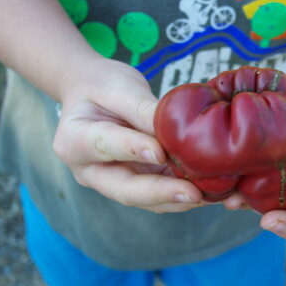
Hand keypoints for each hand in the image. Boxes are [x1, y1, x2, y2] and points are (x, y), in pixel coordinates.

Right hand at [53, 57, 204, 212]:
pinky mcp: (136, 183)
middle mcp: (91, 171)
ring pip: (146, 199)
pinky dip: (183, 195)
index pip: (105, 145)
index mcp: (74, 140)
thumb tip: (176, 132)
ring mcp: (113, 181)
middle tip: (193, 193)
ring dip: (178, 199)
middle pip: (125, 188)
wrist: (92, 94)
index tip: (160, 152)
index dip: (132, 149)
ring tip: (211, 196)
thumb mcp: (120, 88)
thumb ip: (143, 110)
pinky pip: (159, 195)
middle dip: (161, 193)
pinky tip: (211, 193)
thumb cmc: (102, 86)